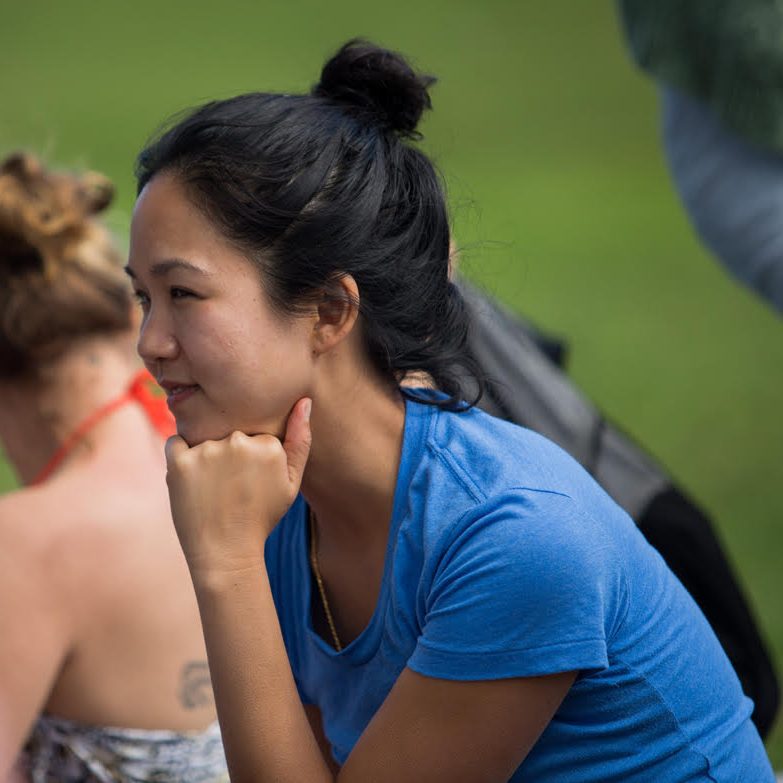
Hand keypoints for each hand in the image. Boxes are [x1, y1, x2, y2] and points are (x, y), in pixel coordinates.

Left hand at [164, 398, 311, 577]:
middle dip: (229, 453)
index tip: (253, 482)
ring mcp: (206, 451)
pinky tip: (192, 481)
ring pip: (204, 437)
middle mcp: (237, 442)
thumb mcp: (292, 482)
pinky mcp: (178, 463)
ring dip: (206, 456)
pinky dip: (180, 456)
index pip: (255, 433)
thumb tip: (304, 401)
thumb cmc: (262, 517)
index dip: (253, 457)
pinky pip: (175, 442)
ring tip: (213, 489)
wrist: (227, 554)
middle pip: (230, 432)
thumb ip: (300, 440)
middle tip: (231, 488)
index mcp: (268, 444)